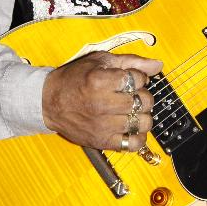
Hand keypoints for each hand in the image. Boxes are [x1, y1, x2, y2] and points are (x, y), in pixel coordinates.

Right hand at [42, 51, 162, 150]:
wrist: (49, 102)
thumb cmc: (74, 78)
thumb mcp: (100, 61)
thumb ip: (131, 62)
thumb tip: (157, 66)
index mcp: (100, 81)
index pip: (138, 79)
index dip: (139, 77)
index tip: (131, 78)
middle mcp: (102, 104)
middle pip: (144, 101)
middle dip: (143, 95)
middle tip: (133, 94)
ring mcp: (103, 125)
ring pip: (143, 122)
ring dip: (143, 115)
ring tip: (132, 110)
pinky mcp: (102, 141)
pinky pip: (133, 144)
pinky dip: (138, 136)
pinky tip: (131, 127)